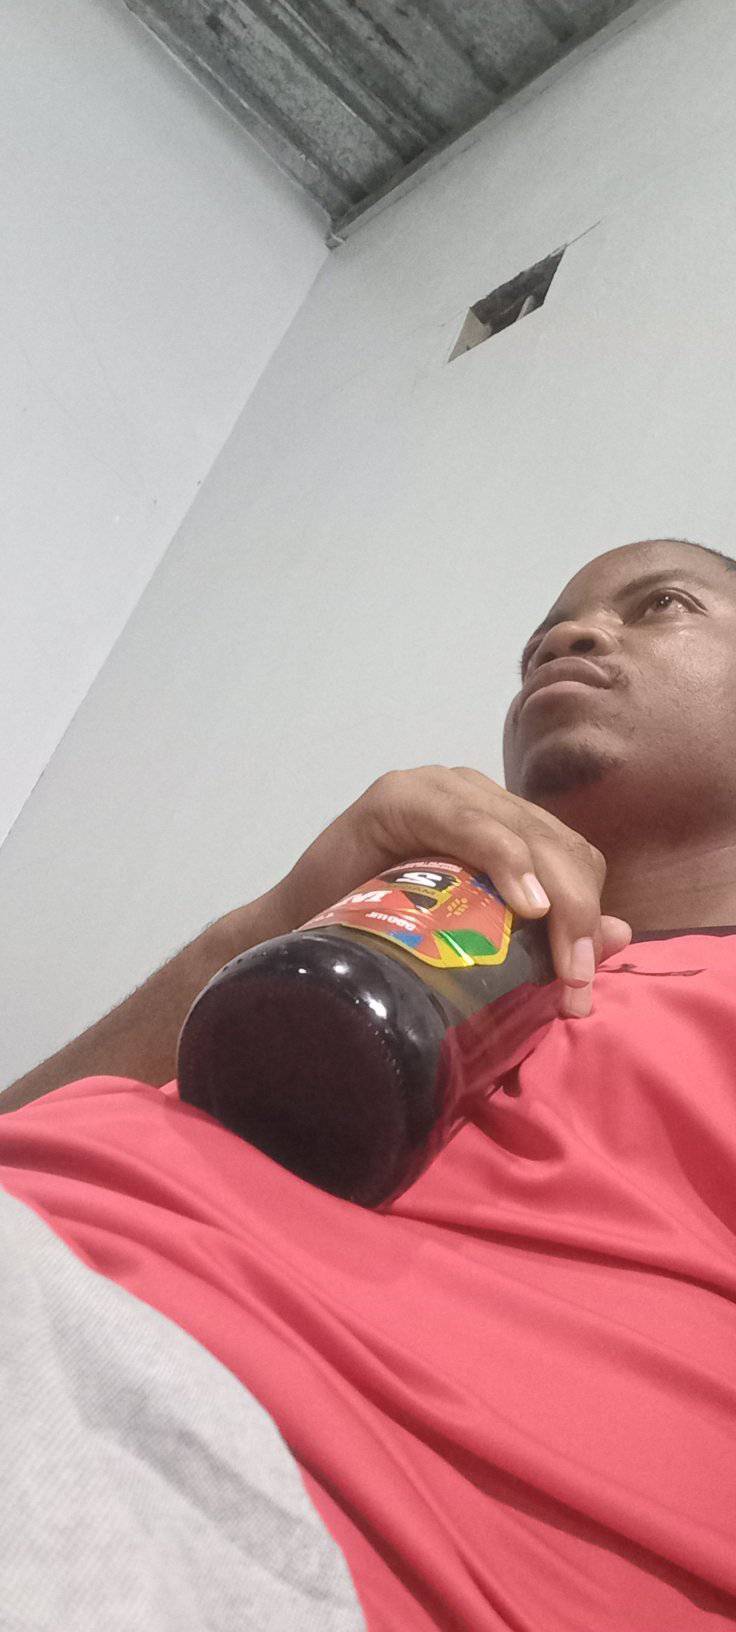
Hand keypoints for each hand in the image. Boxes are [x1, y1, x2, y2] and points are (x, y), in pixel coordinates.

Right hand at [270, 766, 632, 1017]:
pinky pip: (472, 824)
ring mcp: (436, 786)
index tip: (585, 983)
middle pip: (559, 844)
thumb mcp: (473, 937)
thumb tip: (621, 934)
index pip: (571, 855)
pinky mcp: (400, 796)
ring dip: (555, 900)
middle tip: (577, 984)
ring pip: (528, 834)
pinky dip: (507, 862)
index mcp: (497, 819)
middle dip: (578, 916)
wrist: (292, 948)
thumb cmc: (379, 944)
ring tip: (561, 962)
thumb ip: (540, 930)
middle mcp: (472, 791)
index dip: (588, 914)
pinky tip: (526, 903)